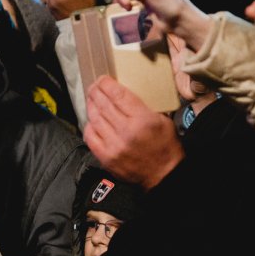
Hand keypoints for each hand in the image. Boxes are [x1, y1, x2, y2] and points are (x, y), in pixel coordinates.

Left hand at [82, 76, 183, 190]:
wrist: (164, 176)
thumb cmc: (166, 148)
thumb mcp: (163, 121)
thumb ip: (143, 107)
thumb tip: (123, 94)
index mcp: (142, 120)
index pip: (118, 95)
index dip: (106, 84)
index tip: (102, 79)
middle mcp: (126, 132)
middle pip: (103, 105)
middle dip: (96, 92)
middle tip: (94, 86)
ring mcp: (113, 145)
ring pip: (94, 119)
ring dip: (91, 106)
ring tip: (91, 99)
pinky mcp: (106, 157)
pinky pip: (90, 136)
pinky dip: (89, 125)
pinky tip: (91, 120)